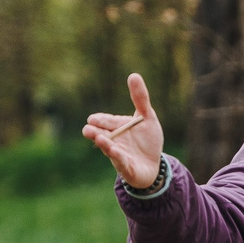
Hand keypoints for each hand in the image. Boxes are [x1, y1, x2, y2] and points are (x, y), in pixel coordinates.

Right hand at [83, 73, 165, 188]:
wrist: (154, 165)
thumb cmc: (147, 140)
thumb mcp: (147, 117)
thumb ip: (140, 98)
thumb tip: (133, 75)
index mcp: (116, 127)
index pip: (105, 121)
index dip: (100, 120)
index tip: (93, 119)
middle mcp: (113, 140)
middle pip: (101, 135)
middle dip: (95, 132)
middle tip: (89, 129)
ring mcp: (118, 154)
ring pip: (108, 149)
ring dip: (104, 144)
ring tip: (99, 139)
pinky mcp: (126, 167)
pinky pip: (121, 162)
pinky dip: (118, 157)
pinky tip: (115, 152)